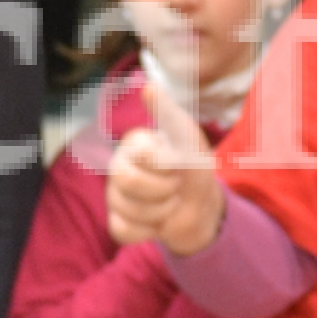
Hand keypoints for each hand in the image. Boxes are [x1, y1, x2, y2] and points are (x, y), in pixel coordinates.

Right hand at [104, 80, 226, 255]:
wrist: (201, 205)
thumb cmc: (194, 167)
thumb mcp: (189, 139)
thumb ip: (168, 114)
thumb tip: (149, 86)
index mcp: (133, 143)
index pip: (139, 153)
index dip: (164, 163)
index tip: (178, 162)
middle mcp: (118, 166)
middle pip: (125, 180)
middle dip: (161, 188)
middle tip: (174, 186)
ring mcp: (115, 195)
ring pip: (126, 208)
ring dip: (160, 211)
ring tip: (169, 203)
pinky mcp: (118, 221)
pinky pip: (121, 230)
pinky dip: (146, 231)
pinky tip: (157, 222)